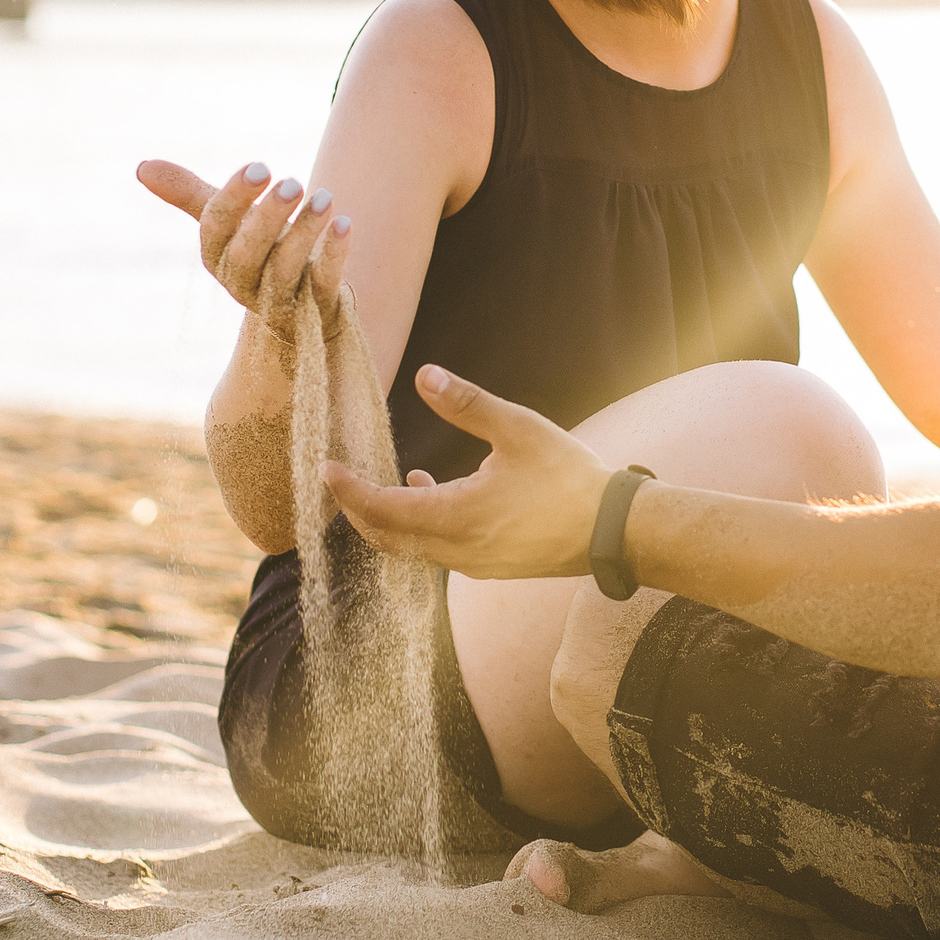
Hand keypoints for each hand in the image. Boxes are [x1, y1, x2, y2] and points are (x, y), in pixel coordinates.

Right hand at [135, 158, 351, 322]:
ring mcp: (280, 298)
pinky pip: (323, 284)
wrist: (305, 303)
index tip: (260, 166)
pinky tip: (345, 223)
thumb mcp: (229, 221)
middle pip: (245, 254)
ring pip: (284, 270)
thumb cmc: (262, 250)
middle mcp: (243, 282)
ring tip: (325, 197)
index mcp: (218, 257)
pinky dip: (334, 254)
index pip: (215, 228)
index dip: (234, 197)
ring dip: (304, 231)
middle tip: (292, 182)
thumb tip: (141, 166)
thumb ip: (191, 195)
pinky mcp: (317, 307)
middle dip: (266, 217)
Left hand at [322, 366, 613, 580]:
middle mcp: (456, 550)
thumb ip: (466, 403)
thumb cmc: (568, 479)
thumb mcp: (517, 429)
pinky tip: (427, 490)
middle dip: (356, 509)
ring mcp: (472, 564)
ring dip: (387, 519)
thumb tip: (424, 373)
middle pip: (386, 537)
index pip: (380, 510)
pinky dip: (418, 525)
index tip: (326, 468)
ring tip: (377, 483)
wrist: (614, 530)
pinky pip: (436, 550)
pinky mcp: (489, 566)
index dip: (348, 490)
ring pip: (410, 547)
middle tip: (337, 481)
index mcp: (455, 517)